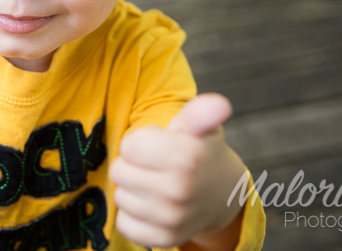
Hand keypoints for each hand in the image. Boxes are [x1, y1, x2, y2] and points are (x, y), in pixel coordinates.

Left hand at [111, 93, 246, 248]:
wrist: (222, 195)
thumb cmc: (200, 152)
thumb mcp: (200, 128)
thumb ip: (201, 112)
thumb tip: (218, 104)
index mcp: (186, 157)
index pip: (128, 146)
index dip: (140, 142)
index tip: (160, 145)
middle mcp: (179, 191)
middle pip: (119, 171)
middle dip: (133, 164)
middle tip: (157, 166)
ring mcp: (172, 219)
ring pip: (119, 196)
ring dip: (133, 189)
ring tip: (157, 184)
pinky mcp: (164, 239)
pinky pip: (124, 223)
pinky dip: (133, 214)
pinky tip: (153, 206)